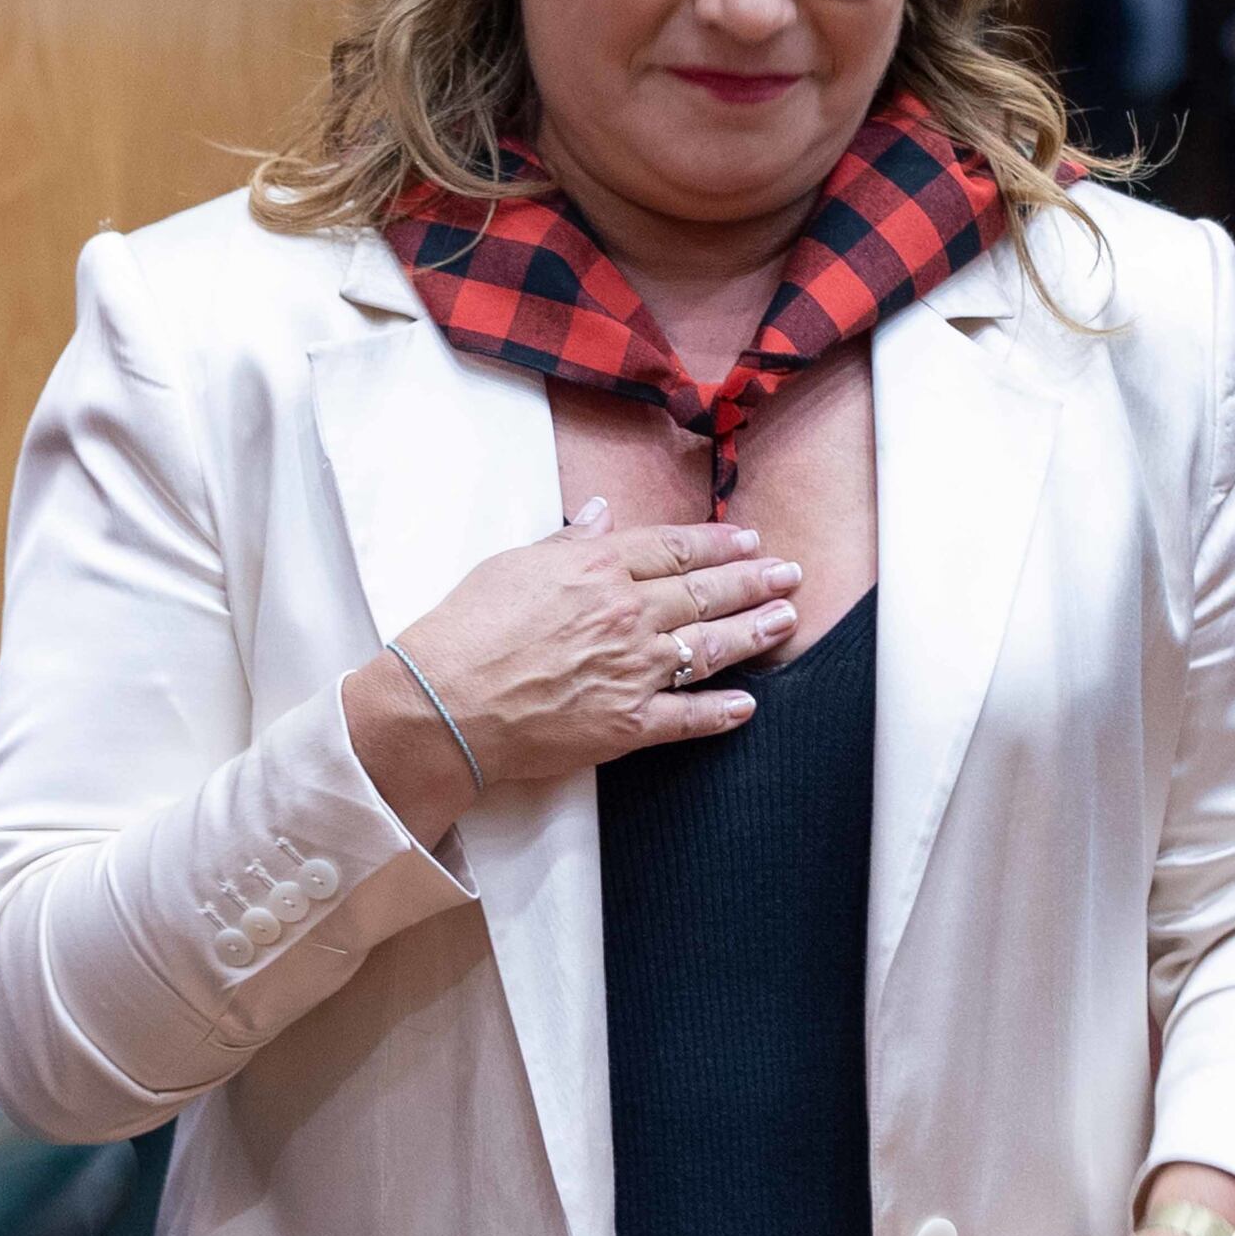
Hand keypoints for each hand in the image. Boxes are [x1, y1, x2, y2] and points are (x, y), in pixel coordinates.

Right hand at [349, 500, 797, 834]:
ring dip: (754, 631)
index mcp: (598, 570)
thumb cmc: (466, 630)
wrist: (445, 702)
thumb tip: (601, 513)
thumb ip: (568, 542)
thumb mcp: (514, 565)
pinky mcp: (629, 722)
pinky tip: (748, 705)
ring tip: (785, 619)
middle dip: (754, 581)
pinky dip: (722, 712)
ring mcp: (634, 670)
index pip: (675, 550)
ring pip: (711, 646)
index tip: (749, 540)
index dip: (718, 544)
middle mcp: (628, 615)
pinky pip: (689, 717)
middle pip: (706, 592)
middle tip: (790, 574)